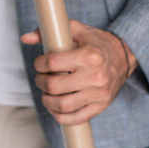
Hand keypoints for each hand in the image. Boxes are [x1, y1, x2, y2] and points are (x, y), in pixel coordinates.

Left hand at [21, 20, 136, 124]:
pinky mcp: (101, 106)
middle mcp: (96, 76)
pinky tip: (54, 107)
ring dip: (47, 101)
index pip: (52, 63)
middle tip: (41, 78)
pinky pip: (77, 118)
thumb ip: (47, 32)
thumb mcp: (74, 29)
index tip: (40, 63)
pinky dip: (61, 116)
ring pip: (63, 105)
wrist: (123, 56)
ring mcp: (99, 94)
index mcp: (89, 56)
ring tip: (46, 93)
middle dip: (40, 82)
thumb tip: (25, 38)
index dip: (39, 63)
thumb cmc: (94, 41)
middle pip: (54, 86)